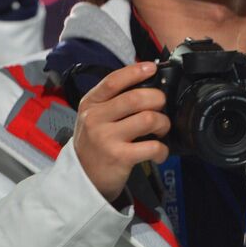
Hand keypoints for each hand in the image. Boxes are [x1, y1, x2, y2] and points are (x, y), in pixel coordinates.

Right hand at [70, 61, 170, 200]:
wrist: (82, 179)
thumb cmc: (94, 144)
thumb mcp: (93, 117)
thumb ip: (113, 101)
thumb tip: (146, 83)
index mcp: (90, 104)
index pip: (113, 81)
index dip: (135, 71)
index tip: (152, 67)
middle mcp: (95, 119)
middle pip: (135, 98)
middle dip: (157, 99)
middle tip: (161, 106)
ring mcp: (107, 138)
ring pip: (148, 119)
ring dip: (163, 123)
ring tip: (161, 129)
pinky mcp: (119, 157)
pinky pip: (152, 146)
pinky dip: (162, 149)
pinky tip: (159, 152)